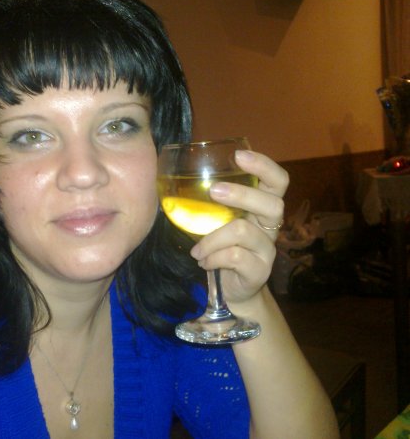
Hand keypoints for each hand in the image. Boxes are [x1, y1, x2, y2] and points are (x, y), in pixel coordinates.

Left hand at [190, 150, 287, 303]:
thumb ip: (209, 204)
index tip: (238, 155)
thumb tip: (170, 177)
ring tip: (197, 250)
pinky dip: (212, 257)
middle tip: (212, 192)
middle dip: (240, 194)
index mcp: (262, 208)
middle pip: (272, 203)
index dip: (264, 166)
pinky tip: (203, 262)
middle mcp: (270, 227)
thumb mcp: (217, 222)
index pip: (278, 181)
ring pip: (243, 231)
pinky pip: (234, 257)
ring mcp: (268, 250)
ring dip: (211, 238)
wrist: (230, 292)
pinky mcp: (260, 271)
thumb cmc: (220, 249)